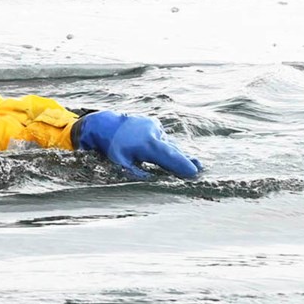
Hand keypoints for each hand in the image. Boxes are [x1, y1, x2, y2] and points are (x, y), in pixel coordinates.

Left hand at [73, 111, 201, 178]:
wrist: (104, 124)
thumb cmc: (111, 146)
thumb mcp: (121, 163)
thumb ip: (138, 172)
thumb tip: (152, 180)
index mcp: (146, 144)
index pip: (169, 157)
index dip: (182, 165)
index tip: (195, 171)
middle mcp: (153, 133)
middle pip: (173, 150)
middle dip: (185, 160)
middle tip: (199, 168)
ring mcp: (154, 126)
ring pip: (168, 144)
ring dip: (175, 154)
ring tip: (192, 163)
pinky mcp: (153, 123)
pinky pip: (162, 138)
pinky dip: (165, 145)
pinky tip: (166, 151)